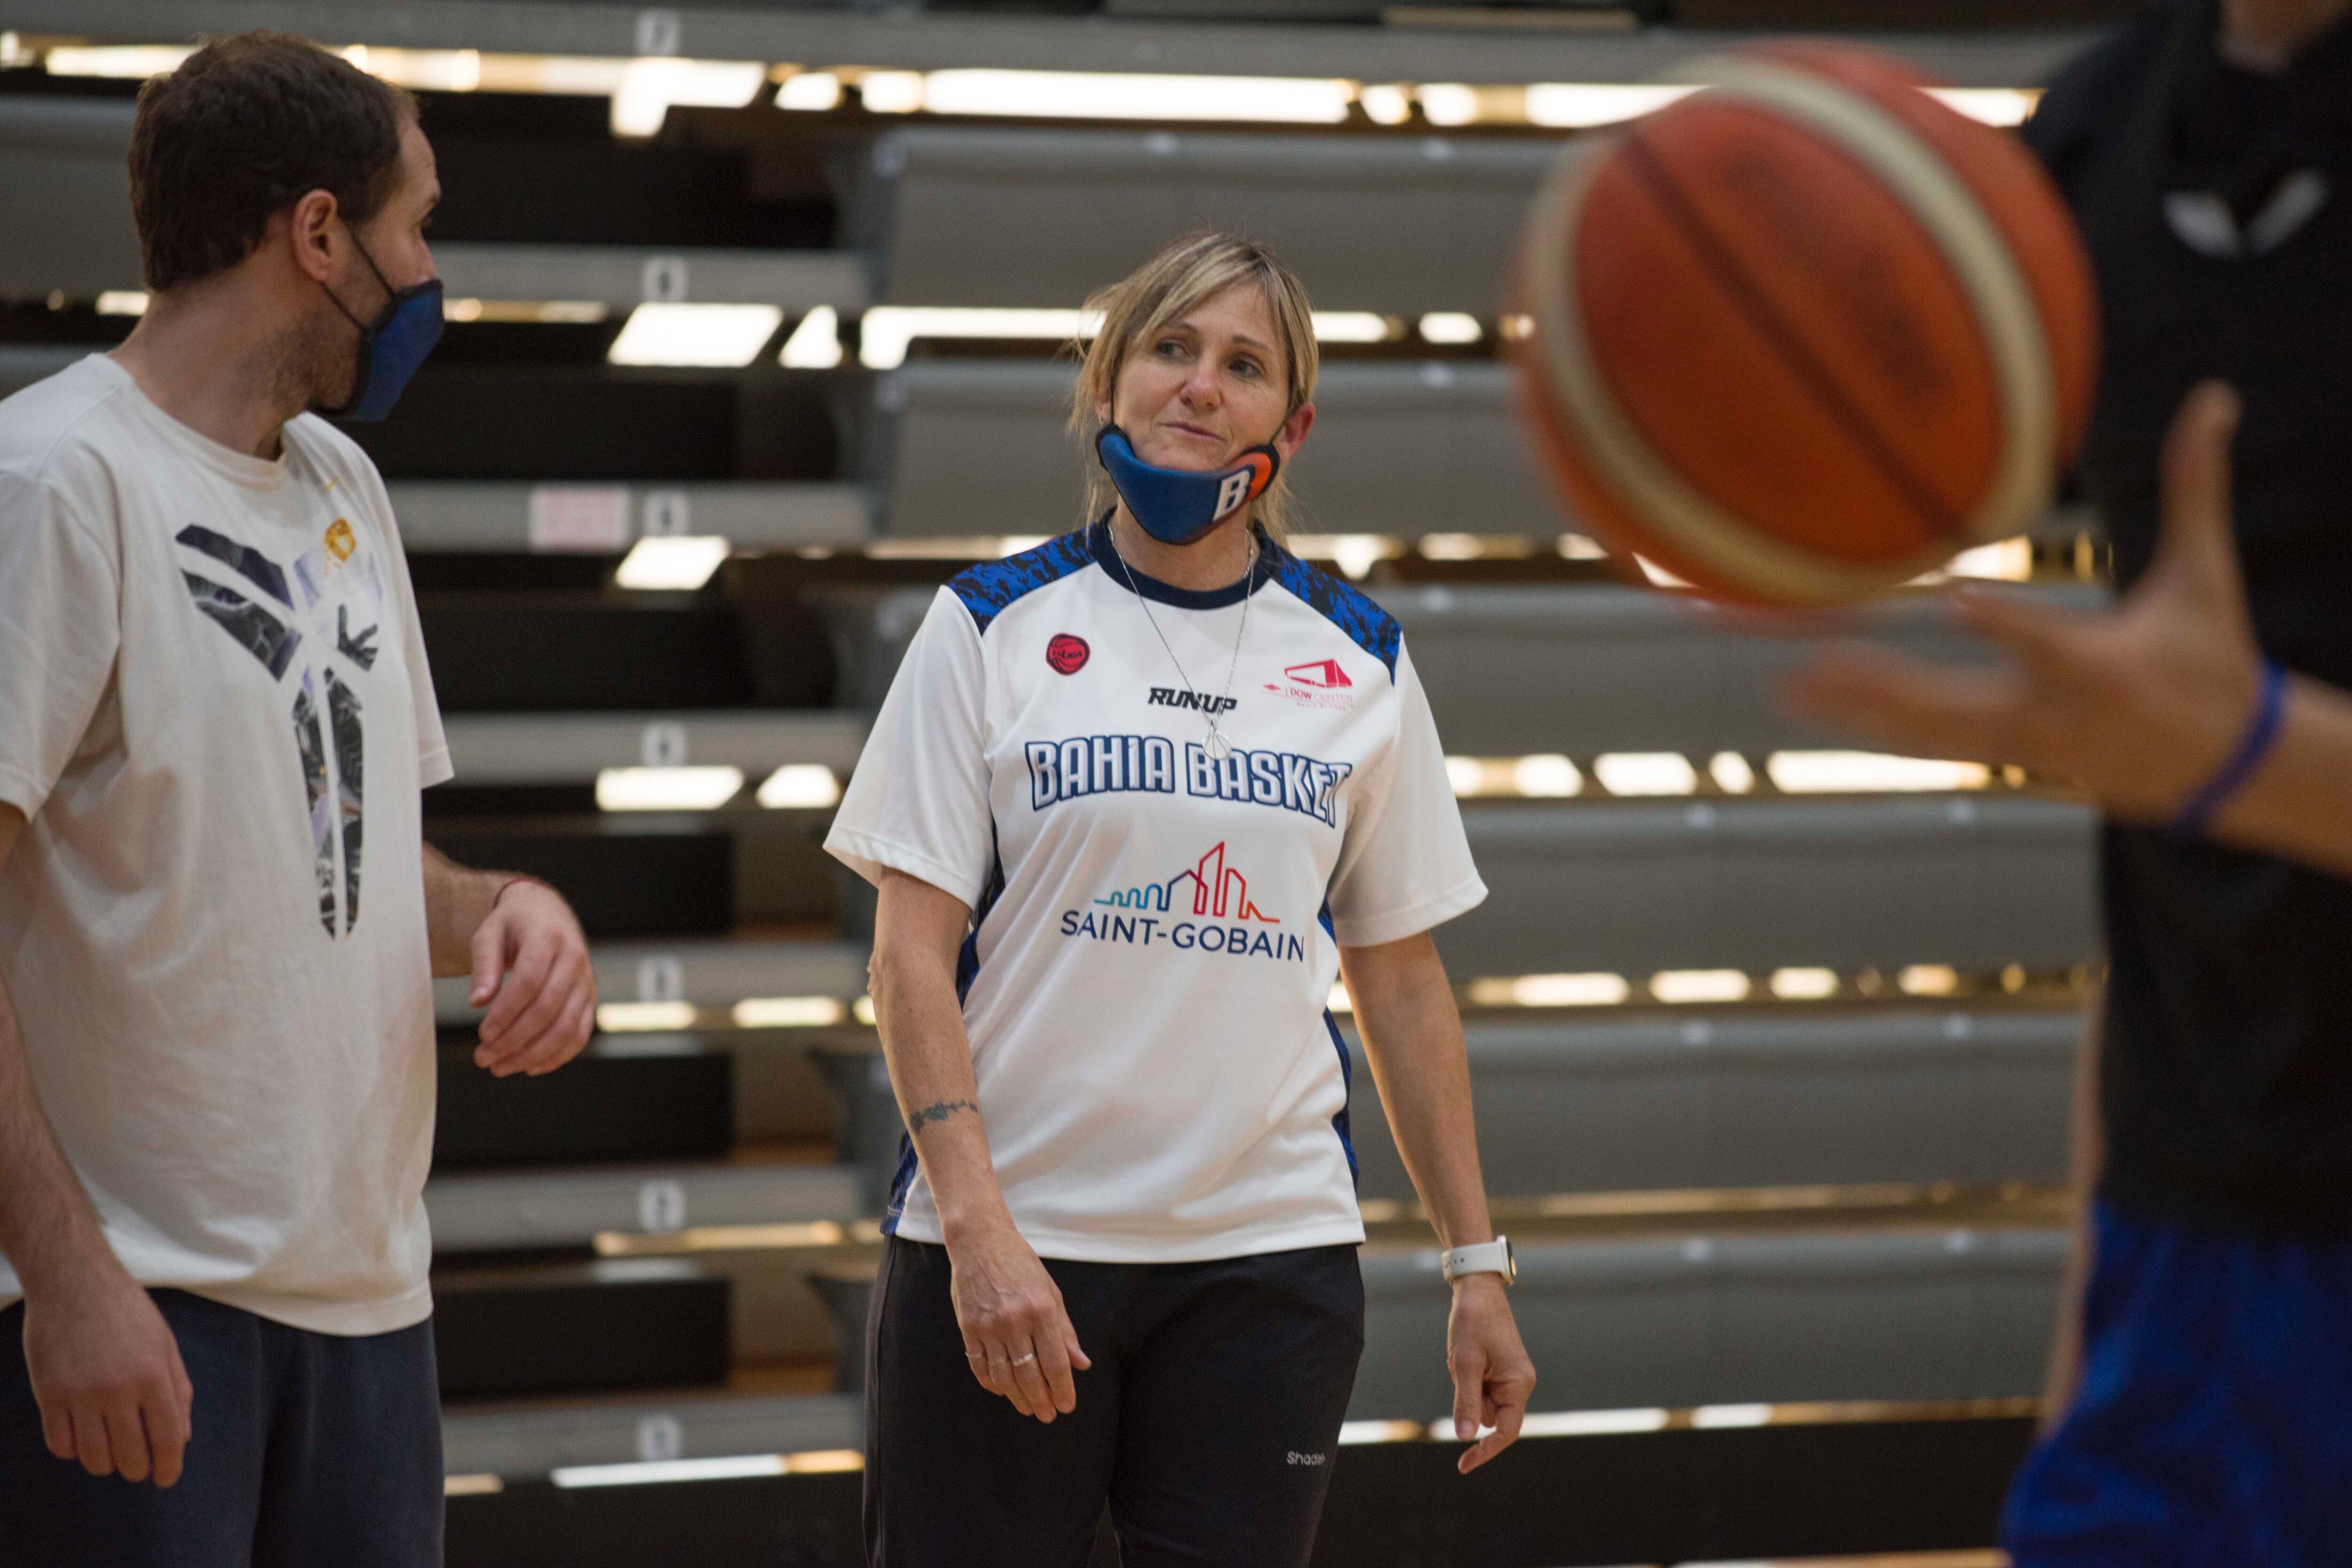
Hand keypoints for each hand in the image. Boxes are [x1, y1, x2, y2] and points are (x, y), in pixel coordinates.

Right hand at [21, 1258, 192, 1486]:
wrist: (74, 1283)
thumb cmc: (127, 1311)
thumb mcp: (164, 1344)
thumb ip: (177, 1390)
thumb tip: (182, 1438)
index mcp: (153, 1376)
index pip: (167, 1439)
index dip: (169, 1467)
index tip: (165, 1479)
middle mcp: (117, 1390)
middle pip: (130, 1456)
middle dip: (138, 1469)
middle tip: (139, 1465)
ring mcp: (79, 1395)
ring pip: (93, 1458)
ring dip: (105, 1463)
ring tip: (111, 1450)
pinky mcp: (48, 1395)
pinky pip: (60, 1445)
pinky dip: (73, 1450)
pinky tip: (82, 1437)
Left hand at [469, 879, 595, 1075]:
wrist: (547, 913)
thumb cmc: (513, 925)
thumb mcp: (489, 934)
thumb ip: (483, 966)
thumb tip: (478, 1002)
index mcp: (548, 937)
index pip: (529, 981)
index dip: (505, 1013)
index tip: (482, 1035)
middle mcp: (574, 959)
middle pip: (548, 1009)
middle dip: (514, 1040)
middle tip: (483, 1058)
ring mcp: (586, 981)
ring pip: (566, 1027)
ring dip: (532, 1054)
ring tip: (500, 1067)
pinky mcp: (590, 999)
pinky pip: (579, 1034)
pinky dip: (557, 1056)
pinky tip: (530, 1066)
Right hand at [944, 1214, 1089, 1422]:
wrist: (980, 1241)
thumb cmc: (1021, 1264)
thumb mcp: (1051, 1292)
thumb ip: (1065, 1331)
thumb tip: (1081, 1364)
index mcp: (1042, 1311)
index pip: (1055, 1363)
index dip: (1063, 1389)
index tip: (1067, 1406)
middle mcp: (1015, 1321)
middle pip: (1030, 1375)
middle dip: (1042, 1400)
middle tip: (1048, 1415)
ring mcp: (989, 1326)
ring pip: (1004, 1377)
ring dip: (1017, 1398)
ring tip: (1028, 1408)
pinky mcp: (968, 1328)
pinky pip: (980, 1366)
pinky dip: (991, 1383)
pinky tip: (1002, 1391)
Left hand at [1446, 1274, 1535, 1473]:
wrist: (1478, 1290)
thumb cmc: (1473, 1322)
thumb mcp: (1464, 1363)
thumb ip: (1466, 1401)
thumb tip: (1465, 1438)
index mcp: (1518, 1384)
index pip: (1506, 1431)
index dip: (1485, 1451)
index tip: (1463, 1465)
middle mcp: (1520, 1384)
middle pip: (1490, 1416)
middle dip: (1470, 1402)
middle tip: (1461, 1368)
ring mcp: (1512, 1378)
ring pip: (1482, 1403)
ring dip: (1467, 1388)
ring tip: (1465, 1357)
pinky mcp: (1502, 1371)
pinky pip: (1480, 1388)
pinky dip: (1469, 1379)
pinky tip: (1467, 1355)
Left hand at [1780, 381, 2262, 821]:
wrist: (2221, 767)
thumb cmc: (2211, 661)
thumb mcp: (2206, 578)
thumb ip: (2198, 488)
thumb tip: (2216, 398)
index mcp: (2098, 665)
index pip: (2044, 640)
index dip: (2001, 623)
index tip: (1955, 599)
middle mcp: (2045, 713)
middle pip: (1950, 702)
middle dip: (1878, 686)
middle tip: (1809, 664)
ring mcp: (2015, 742)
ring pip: (1922, 730)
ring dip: (1853, 709)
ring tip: (1785, 686)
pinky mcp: (1999, 754)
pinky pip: (1922, 742)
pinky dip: (1867, 725)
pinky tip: (1810, 705)